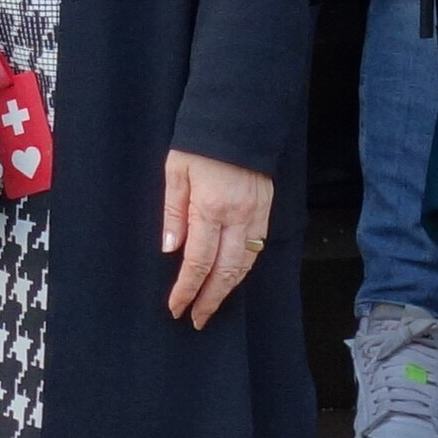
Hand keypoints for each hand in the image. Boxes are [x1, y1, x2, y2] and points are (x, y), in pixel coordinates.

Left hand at [161, 151, 279, 325]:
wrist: (239, 119)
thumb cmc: (201, 143)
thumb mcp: (176, 170)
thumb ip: (173, 211)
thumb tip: (171, 248)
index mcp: (210, 208)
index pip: (198, 262)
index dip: (187, 289)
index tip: (176, 308)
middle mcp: (237, 217)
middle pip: (225, 271)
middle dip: (210, 299)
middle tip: (196, 319)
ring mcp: (256, 215)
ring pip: (245, 264)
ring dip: (228, 289)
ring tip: (212, 305)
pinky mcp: (267, 210)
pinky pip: (257, 249)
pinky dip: (244, 269)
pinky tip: (232, 278)